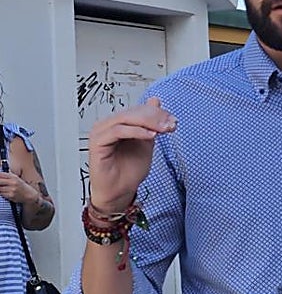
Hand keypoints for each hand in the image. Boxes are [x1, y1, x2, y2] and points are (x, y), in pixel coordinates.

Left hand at [0, 171, 37, 204]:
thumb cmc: (22, 186)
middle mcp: (13, 182)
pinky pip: (1, 194)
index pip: (1, 174)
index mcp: (14, 177)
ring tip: (4, 188)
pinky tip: (5, 192)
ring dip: (0, 188)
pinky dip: (1, 193)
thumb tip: (0, 175)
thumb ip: (7, 176)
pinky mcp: (10, 196)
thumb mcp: (16, 178)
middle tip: (1, 184)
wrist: (30, 195)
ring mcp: (12, 189)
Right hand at [87, 97, 175, 212]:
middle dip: (156, 117)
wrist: (120, 191)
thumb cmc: (129, 170)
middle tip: (171, 124)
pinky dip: (136, 131)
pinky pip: (118, 131)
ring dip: (148, 122)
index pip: (138, 109)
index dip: (158, 113)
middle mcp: (107, 125)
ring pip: (126, 118)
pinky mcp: (97, 142)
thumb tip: (155, 102)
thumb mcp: (147, 142)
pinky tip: (150, 136)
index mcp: (117, 122)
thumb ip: (151, 124)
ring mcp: (100, 132)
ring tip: (163, 129)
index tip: (173, 120)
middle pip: (133, 112)